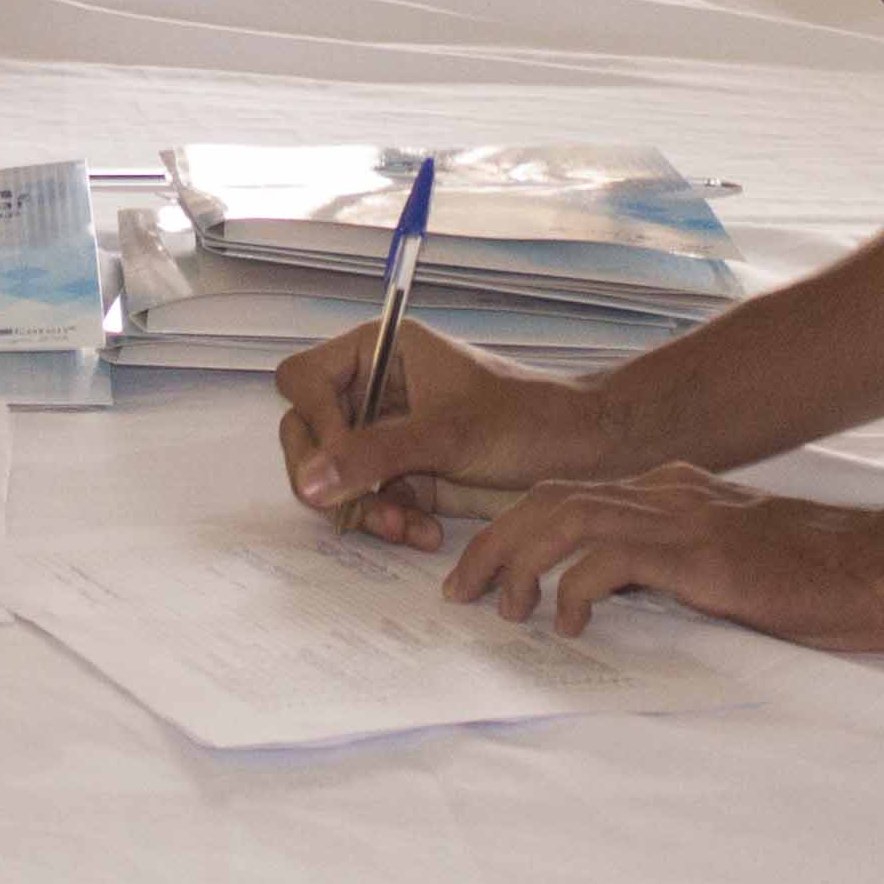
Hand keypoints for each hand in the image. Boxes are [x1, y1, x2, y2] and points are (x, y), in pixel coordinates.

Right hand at [274, 315, 633, 545]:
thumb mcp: (447, 434)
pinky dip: (387, 522)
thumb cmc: (524, 419)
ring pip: (332, 476)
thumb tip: (307, 483)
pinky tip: (423, 533)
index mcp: (379, 350)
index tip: (341, 457)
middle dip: (330, 476)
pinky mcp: (403, 475)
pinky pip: (367, 502)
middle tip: (349, 509)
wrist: (579, 454)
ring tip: (402, 528)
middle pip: (305, 432)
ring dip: (360, 509)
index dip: (313, 420)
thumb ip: (374, 455)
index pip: (304, 379)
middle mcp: (373, 390)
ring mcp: (386, 435)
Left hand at [439, 463, 883, 650]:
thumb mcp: (727, 572)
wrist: (880, 568)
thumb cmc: (814, 580)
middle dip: (494, 541)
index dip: (514, 528)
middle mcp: (666, 492)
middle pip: (550, 498)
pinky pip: (611, 556)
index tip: (482, 571)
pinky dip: (576, 586)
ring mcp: (681, 515)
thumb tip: (617, 604)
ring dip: (520, 561)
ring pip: (566, 517)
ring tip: (499, 607)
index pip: (569, 495)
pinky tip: (568, 622)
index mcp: (671, 492)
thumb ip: (673, 572)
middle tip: (459, 589)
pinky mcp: (697, 550)